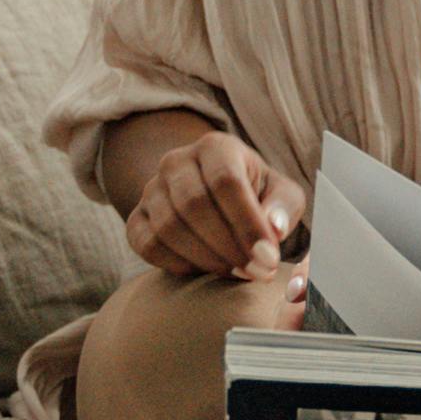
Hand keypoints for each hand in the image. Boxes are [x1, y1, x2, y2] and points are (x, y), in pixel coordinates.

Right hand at [122, 129, 306, 281]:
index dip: (247, 224)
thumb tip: (274, 229)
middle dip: (228, 246)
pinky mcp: (136, 218)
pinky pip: (148, 245)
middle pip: (194, 205)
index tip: (268, 258)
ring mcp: (151, 189)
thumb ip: (284, 206)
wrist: (217, 199)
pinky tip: (205, 271)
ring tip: (237, 273)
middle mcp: (176, 161)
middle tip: (255, 272)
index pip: (226, 181)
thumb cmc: (257, 195)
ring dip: (207, 259)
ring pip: (169, 227)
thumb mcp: (281, 194)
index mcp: (215, 146)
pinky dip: (178, 265)